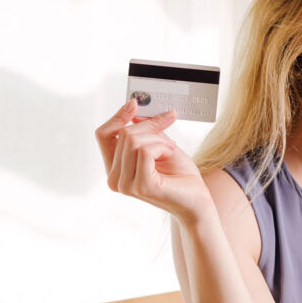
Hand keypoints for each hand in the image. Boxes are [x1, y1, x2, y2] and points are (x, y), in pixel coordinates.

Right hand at [94, 100, 212, 222]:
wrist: (198, 200)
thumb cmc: (180, 175)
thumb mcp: (160, 145)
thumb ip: (145, 131)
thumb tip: (133, 110)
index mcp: (114, 169)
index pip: (104, 135)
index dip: (117, 116)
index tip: (134, 103)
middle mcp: (115, 178)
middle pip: (123, 134)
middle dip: (150, 126)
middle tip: (168, 128)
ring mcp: (125, 184)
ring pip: (133, 140)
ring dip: (158, 138)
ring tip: (171, 149)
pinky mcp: (141, 186)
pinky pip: (145, 151)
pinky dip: (162, 147)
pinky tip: (171, 154)